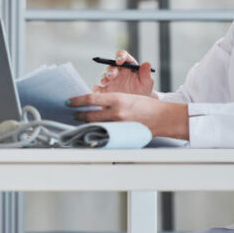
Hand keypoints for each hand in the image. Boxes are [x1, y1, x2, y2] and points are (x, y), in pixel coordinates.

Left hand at [68, 91, 188, 138]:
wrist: (164, 118)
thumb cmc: (148, 106)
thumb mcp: (128, 97)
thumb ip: (112, 101)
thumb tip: (95, 103)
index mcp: (118, 99)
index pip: (91, 99)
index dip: (77, 101)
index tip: (69, 102)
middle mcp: (117, 112)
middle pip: (89, 115)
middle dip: (78, 115)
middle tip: (73, 114)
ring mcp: (119, 125)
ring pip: (95, 125)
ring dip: (86, 124)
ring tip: (81, 123)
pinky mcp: (122, 135)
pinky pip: (105, 134)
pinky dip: (97, 132)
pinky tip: (93, 131)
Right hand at [96, 50, 155, 96]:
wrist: (138, 105)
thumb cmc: (143, 91)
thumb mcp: (147, 83)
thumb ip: (146, 74)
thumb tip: (146, 63)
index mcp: (128, 65)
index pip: (123, 55)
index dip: (120, 56)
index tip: (119, 61)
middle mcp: (118, 71)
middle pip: (111, 66)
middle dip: (110, 70)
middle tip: (111, 76)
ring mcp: (111, 80)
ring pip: (104, 76)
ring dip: (104, 78)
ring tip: (105, 83)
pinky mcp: (105, 90)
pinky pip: (98, 88)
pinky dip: (97, 89)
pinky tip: (98, 91)